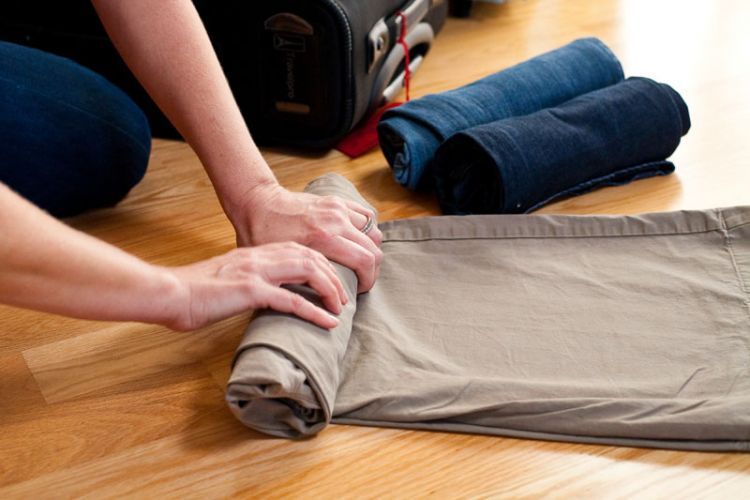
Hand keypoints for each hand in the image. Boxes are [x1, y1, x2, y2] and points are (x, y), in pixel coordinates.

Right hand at [164, 242, 346, 330]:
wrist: (170, 293)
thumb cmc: (193, 291)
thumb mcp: (228, 279)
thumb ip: (249, 280)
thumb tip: (265, 294)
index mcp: (255, 253)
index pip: (300, 250)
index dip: (322, 264)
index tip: (333, 282)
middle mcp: (260, 257)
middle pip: (311, 257)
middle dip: (333, 276)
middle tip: (344, 297)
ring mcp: (256, 272)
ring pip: (307, 272)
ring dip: (330, 290)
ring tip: (341, 308)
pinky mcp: (250, 291)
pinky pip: (291, 300)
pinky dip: (314, 311)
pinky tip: (328, 322)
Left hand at [232, 184, 383, 292]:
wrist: (258, 203)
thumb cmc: (262, 234)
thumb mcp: (278, 262)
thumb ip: (300, 278)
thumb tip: (313, 303)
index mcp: (323, 237)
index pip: (365, 261)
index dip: (367, 281)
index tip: (358, 291)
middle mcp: (336, 221)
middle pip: (374, 250)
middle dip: (371, 271)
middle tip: (360, 282)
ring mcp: (338, 208)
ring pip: (373, 233)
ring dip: (371, 250)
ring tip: (359, 263)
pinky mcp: (337, 201)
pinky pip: (366, 216)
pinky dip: (367, 231)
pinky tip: (359, 242)